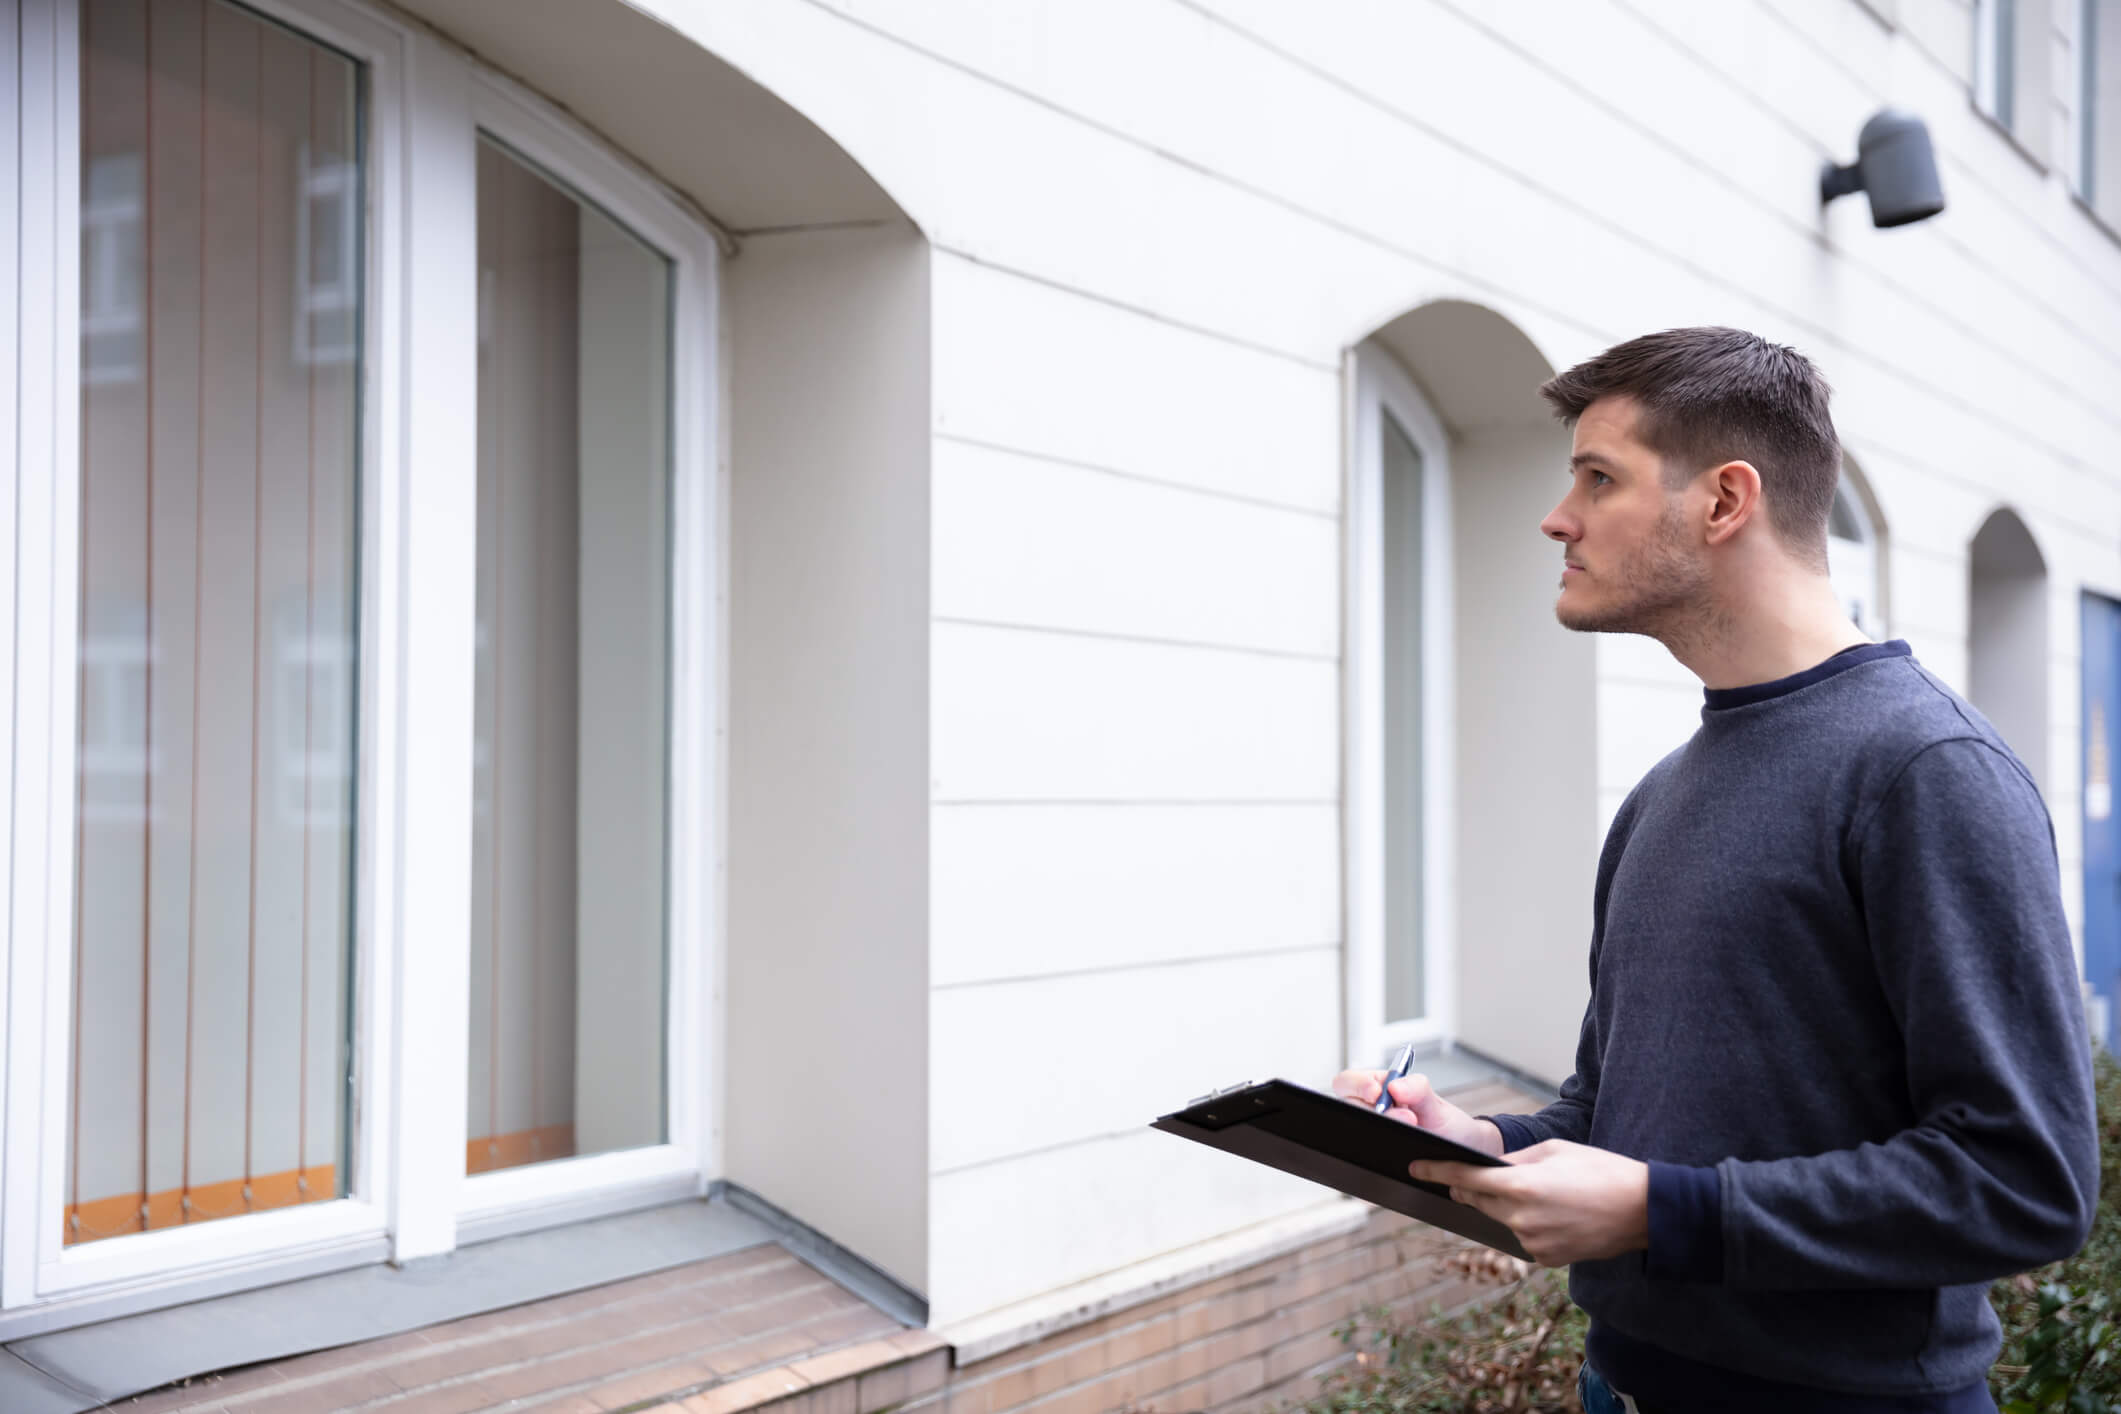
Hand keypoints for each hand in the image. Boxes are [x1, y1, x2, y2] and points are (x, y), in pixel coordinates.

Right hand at [1330, 1068, 1502, 1157]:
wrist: (1462, 1151)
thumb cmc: (1447, 1123)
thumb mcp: (1436, 1103)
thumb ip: (1417, 1088)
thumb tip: (1395, 1086)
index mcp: (1379, 1088)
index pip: (1349, 1081)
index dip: (1356, 1084)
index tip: (1377, 1093)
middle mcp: (1371, 1110)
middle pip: (1349, 1107)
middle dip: (1375, 1111)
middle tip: (1408, 1117)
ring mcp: (1374, 1132)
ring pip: (1357, 1130)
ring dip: (1382, 1131)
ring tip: (1414, 1131)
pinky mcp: (1378, 1154)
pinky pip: (1368, 1152)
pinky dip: (1383, 1150)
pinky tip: (1403, 1149)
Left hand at [1407, 1139, 1648, 1267]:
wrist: (1643, 1211)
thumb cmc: (1601, 1171)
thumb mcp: (1555, 1150)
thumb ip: (1515, 1160)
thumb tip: (1490, 1169)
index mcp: (1522, 1186)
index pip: (1465, 1178)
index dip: (1437, 1171)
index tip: (1415, 1168)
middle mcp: (1521, 1218)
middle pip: (1478, 1201)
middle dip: (1471, 1187)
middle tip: (1474, 1176)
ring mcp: (1532, 1243)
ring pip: (1500, 1219)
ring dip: (1505, 1206)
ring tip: (1540, 1192)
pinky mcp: (1545, 1259)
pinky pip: (1522, 1237)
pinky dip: (1526, 1223)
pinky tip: (1553, 1213)